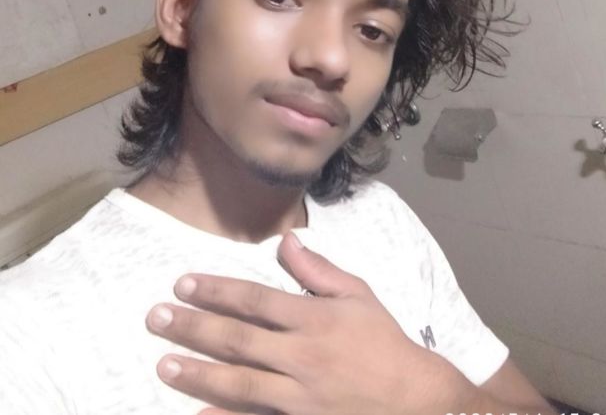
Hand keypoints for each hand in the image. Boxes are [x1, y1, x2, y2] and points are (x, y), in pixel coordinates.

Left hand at [146, 232, 467, 414]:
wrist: (416, 402)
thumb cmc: (384, 344)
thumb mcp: (358, 296)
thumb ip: (318, 271)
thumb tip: (286, 242)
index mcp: (314, 319)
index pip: (254, 300)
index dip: (216, 290)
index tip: (182, 283)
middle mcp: (302, 356)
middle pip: (237, 339)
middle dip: (193, 327)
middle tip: (156, 318)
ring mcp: (299, 397)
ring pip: (239, 383)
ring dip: (197, 373)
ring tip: (163, 365)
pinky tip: (196, 414)